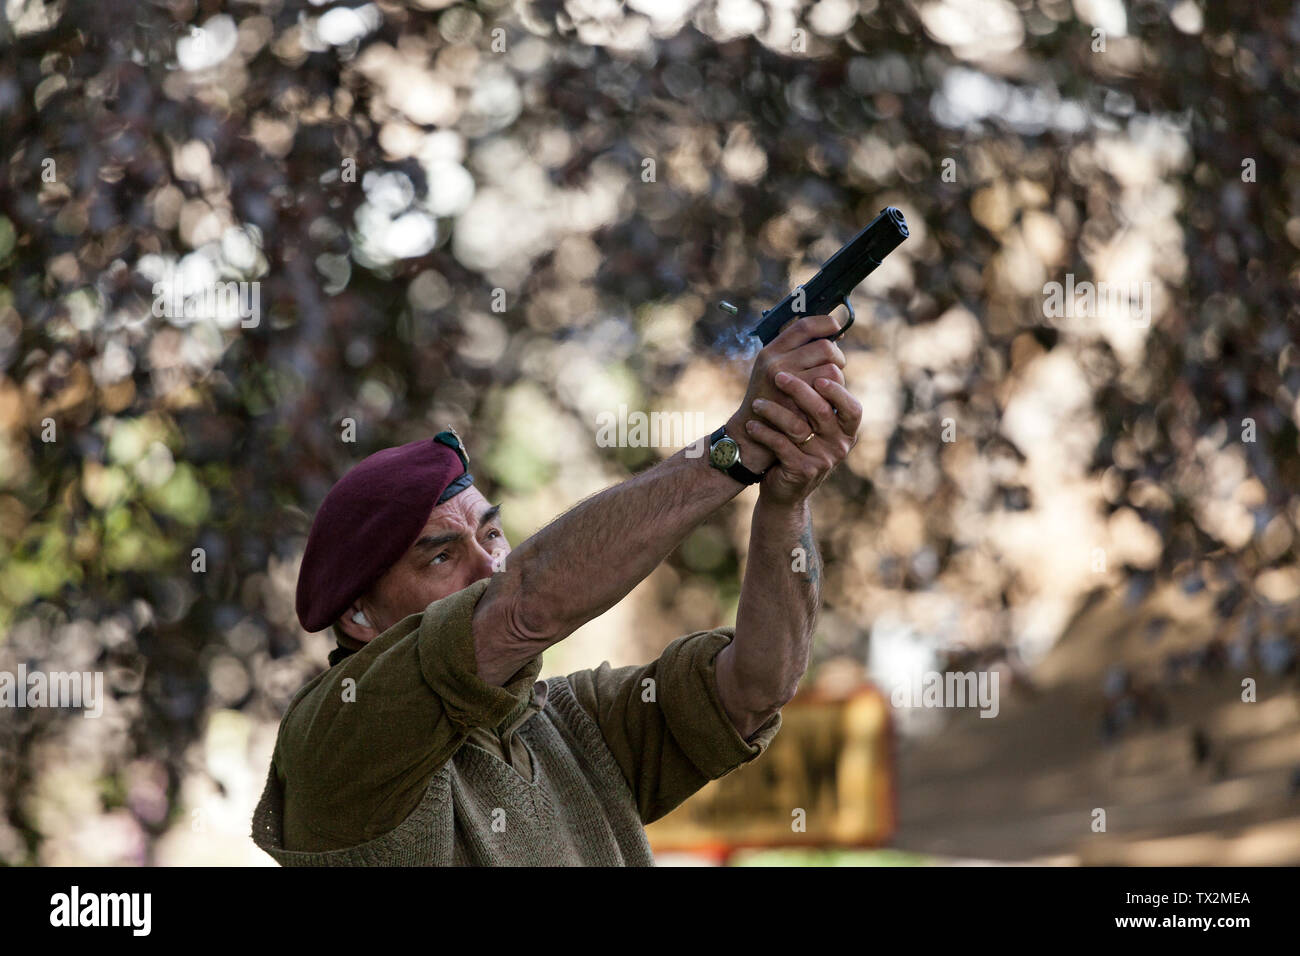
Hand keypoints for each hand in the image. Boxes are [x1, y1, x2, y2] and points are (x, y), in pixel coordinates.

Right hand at [724, 314, 847, 472]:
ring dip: (837, 379)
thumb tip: (830, 334)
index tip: (835, 325)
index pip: (804, 326)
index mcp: (770, 352)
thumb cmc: (766, 400)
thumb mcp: (770, 370)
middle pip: (825, 347)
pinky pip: (830, 392)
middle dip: (837, 356)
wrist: (749, 435)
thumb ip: (793, 352)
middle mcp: (777, 364)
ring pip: (832, 369)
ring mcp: (787, 386)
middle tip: (835, 365)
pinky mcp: (798, 405)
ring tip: (826, 387)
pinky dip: (833, 396)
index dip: (825, 323)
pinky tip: (824, 401)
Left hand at [744, 373, 861, 504]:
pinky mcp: (802, 471)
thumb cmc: (798, 447)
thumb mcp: (813, 426)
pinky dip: (763, 433)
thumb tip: (815, 356)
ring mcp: (823, 460)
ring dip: (774, 411)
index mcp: (846, 430)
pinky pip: (781, 445)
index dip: (837, 391)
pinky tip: (750, 426)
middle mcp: (839, 445)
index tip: (817, 375)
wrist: (785, 490)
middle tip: (777, 376)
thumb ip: (819, 399)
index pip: (853, 408)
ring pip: (798, 427)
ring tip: (756, 404)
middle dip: (798, 390)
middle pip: (822, 411)